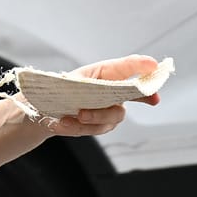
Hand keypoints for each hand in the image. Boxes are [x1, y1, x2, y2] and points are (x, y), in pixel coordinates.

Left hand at [40, 54, 161, 139]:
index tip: (154, 66)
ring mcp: (106, 112)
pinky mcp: (96, 126)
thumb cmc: (59, 90)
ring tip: (68, 118)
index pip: (129, 68)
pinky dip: (73, 128)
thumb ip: (84, 84)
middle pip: (124, 102)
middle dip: (105, 109)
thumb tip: (88, 84)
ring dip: (89, 120)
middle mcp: (112, 93)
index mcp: (105, 73)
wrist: (42, 109)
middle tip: (83, 112)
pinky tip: (60, 125)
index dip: (143, 66)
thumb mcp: (69, 80)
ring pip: (109, 120)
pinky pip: (89, 130)